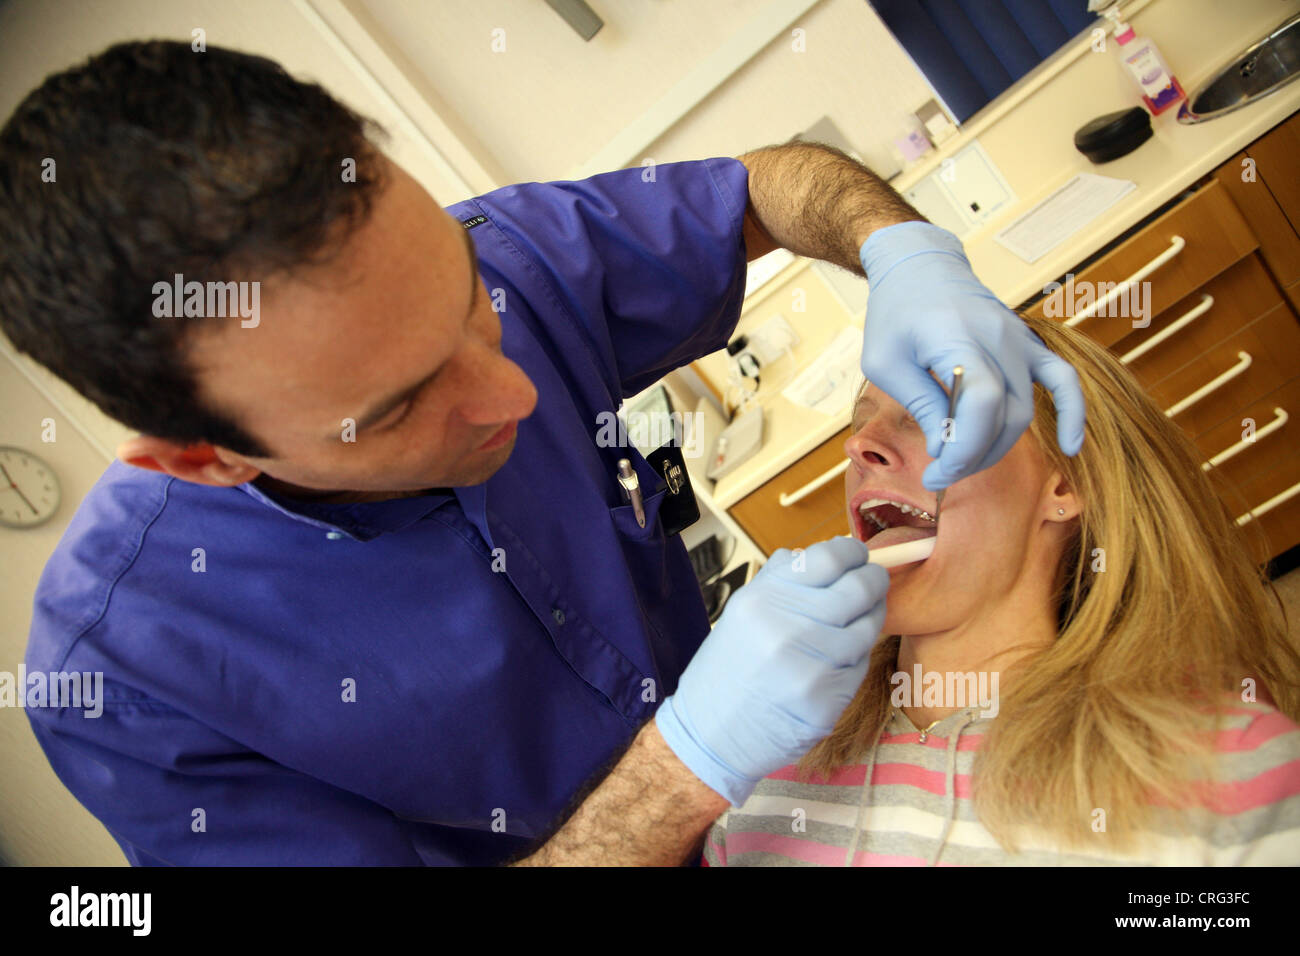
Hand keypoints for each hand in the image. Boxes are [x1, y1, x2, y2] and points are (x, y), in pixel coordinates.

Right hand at [655, 536, 887, 805]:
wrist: (711, 732)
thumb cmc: (729, 667)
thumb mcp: (743, 611)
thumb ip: (784, 578)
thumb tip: (833, 548)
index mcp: (764, 600)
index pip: (831, 558)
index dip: (853, 552)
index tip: (858, 556)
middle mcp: (789, 630)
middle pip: (860, 589)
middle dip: (874, 581)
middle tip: (873, 582)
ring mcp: (811, 669)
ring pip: (867, 629)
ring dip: (869, 619)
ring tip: (853, 621)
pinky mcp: (827, 702)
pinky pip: (859, 667)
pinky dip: (854, 659)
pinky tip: (835, 661)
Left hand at [858, 221, 1085, 492]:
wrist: (919, 266)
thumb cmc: (895, 314)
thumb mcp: (885, 362)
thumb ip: (921, 403)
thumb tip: (946, 449)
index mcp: (956, 337)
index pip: (981, 403)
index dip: (963, 448)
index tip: (935, 472)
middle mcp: (997, 337)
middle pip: (1006, 414)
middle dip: (974, 456)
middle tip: (940, 473)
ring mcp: (1018, 340)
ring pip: (1025, 409)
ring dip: (998, 446)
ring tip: (963, 462)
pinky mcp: (1028, 344)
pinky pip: (1063, 379)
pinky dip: (1073, 412)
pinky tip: (1070, 447)